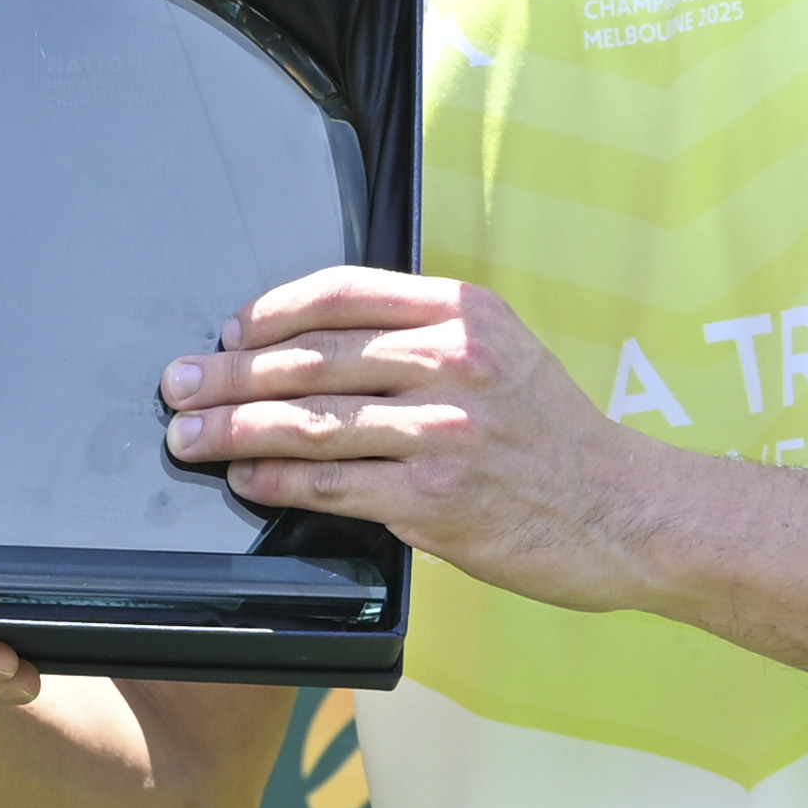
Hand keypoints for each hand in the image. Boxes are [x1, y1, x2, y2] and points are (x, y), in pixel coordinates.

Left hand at [160, 266, 665, 611]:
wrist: (628, 515)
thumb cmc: (557, 438)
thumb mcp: (502, 353)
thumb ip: (423, 338)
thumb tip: (315, 348)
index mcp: (464, 313)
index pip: (341, 292)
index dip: (270, 309)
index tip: (229, 329)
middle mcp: (453, 362)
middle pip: (310, 358)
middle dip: (228, 372)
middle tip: (179, 384)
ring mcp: (443, 432)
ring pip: (309, 422)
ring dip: (232, 428)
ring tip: (189, 437)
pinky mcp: (435, 500)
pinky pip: (332, 485)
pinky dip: (276, 479)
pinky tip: (245, 478)